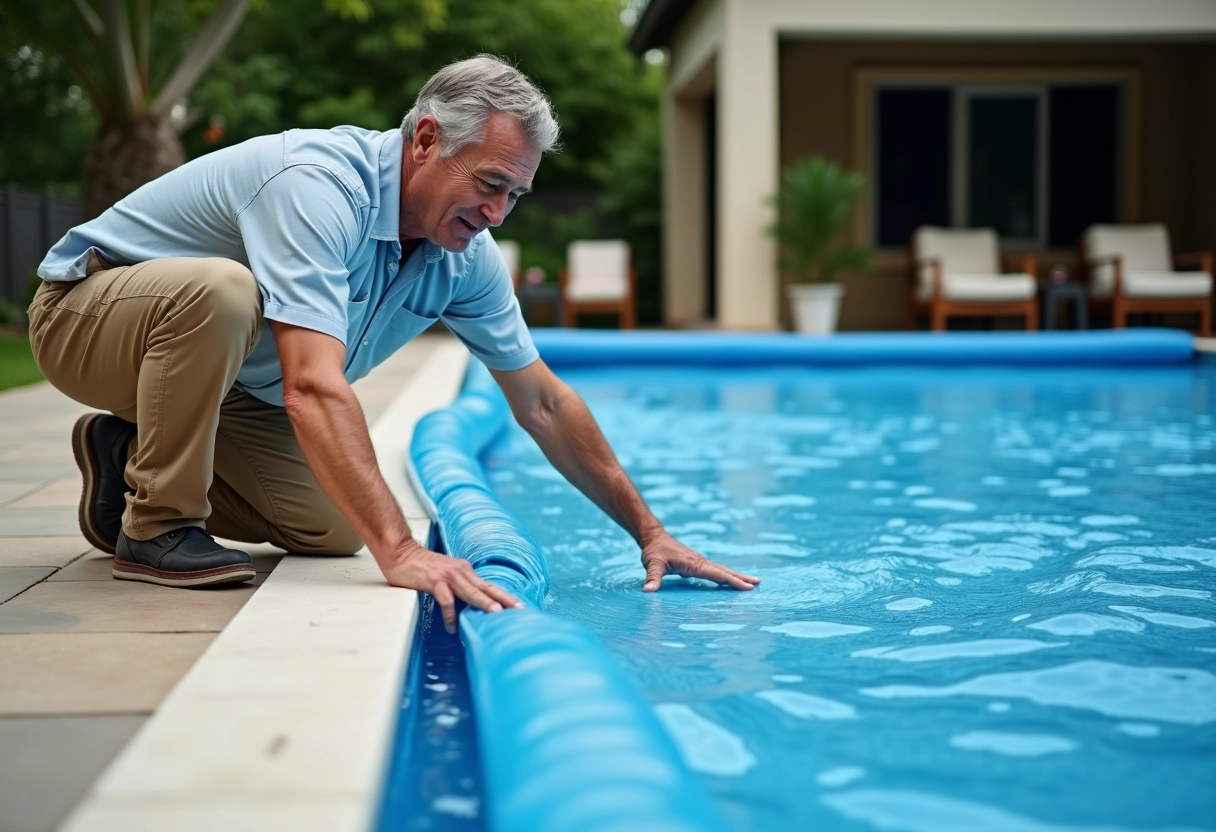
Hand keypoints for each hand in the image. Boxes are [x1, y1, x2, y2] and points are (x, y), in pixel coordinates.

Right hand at [382, 541, 522, 632]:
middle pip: (486, 588)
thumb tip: (470, 605)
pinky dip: (450, 614)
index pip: (489, 585)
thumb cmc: (422, 567)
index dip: (505, 596)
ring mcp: (448, 575)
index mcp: (465, 571)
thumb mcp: (446, 576)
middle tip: (519, 610)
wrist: (401, 552)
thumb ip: (458, 587)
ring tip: (497, 614)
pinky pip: (446, 599)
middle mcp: (461, 571)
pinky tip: (453, 627)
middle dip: (504, 599)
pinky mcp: (433, 580)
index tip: (519, 606)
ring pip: (471, 591)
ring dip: (485, 603)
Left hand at [641, 534, 760, 592]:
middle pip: (724, 570)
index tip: (746, 586)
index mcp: (693, 563)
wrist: (654, 537)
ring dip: (736, 575)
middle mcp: (700, 561)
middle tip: (758, 583)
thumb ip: (652, 577)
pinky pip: (715, 570)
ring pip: (721, 569)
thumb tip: (648, 591)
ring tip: (752, 582)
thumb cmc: (654, 550)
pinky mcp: (696, 563)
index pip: (716, 573)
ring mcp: (699, 561)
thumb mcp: (652, 563)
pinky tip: (730, 580)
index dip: (732, 581)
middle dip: (740, 577)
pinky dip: (725, 575)